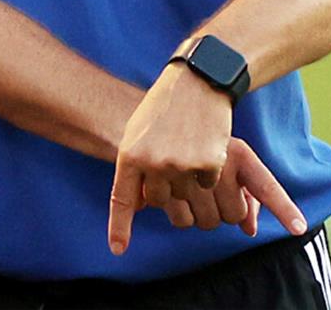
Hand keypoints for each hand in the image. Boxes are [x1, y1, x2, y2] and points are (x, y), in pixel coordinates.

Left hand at [107, 63, 236, 252]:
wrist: (195, 82)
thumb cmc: (163, 108)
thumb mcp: (138, 134)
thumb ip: (136, 168)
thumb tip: (142, 204)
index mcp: (130, 155)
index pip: (121, 199)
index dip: (120, 226)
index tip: (118, 249)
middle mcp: (154, 164)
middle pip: (164, 206)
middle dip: (175, 199)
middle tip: (180, 175)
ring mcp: (182, 165)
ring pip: (192, 204)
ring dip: (198, 194)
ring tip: (193, 164)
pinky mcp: (210, 164)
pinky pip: (212, 186)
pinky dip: (212, 174)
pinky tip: (206, 152)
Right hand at [151, 137, 302, 236]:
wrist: (149, 109)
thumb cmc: (193, 136)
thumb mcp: (226, 155)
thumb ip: (244, 194)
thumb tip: (250, 230)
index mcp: (239, 153)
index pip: (265, 186)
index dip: (284, 209)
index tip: (299, 229)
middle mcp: (217, 161)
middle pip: (233, 215)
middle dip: (219, 211)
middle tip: (203, 190)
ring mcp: (188, 169)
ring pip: (205, 221)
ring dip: (194, 214)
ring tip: (182, 188)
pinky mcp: (163, 180)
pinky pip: (181, 219)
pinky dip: (176, 213)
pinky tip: (166, 195)